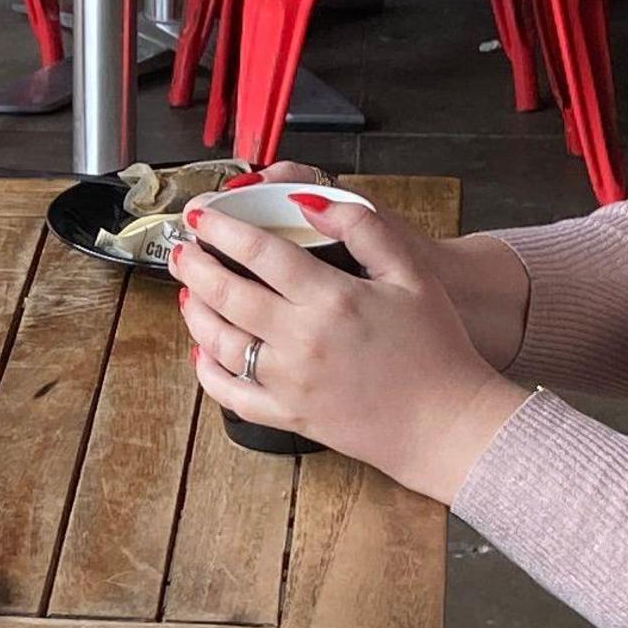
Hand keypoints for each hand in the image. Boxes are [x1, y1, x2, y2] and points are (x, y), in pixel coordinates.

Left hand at [168, 194, 529, 503]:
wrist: (446, 424)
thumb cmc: (436, 350)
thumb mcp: (410, 274)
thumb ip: (362, 229)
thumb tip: (312, 202)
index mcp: (332, 299)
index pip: (260, 252)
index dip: (223, 229)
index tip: (202, 216)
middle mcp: (302, 340)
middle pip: (228, 294)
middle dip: (195, 266)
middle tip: (182, 248)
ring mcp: (290, 382)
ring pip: (220, 342)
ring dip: (195, 312)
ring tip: (188, 291)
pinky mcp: (289, 417)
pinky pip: (232, 395)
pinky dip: (208, 371)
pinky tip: (203, 351)